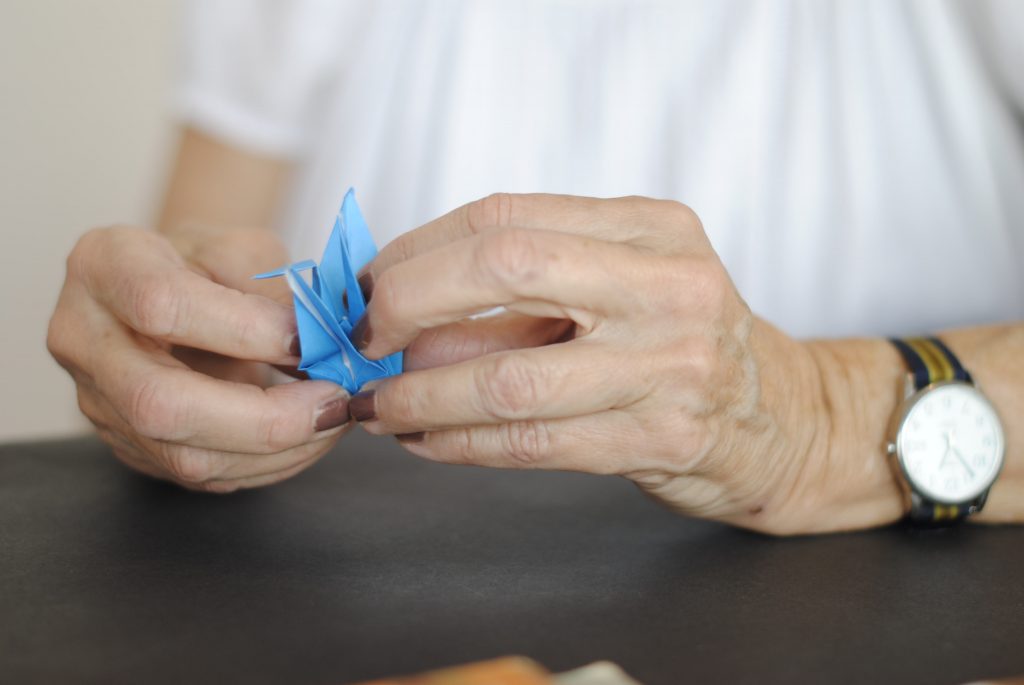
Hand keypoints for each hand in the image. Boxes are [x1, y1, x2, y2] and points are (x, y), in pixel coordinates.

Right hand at [47, 225, 351, 491]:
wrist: (171, 286)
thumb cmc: (210, 261)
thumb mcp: (244, 249)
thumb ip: (276, 292)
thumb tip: (325, 348)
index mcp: (104, 266)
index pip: (161, 306)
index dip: (245, 330)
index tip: (310, 340)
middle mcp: (84, 340)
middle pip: (160, 404)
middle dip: (265, 417)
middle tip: (334, 403)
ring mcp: (100, 402)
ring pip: (185, 456)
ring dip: (280, 450)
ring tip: (335, 420)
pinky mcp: (132, 446)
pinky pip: (205, 475)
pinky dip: (272, 463)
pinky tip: (311, 438)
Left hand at [349, 194, 905, 533]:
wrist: (782, 419)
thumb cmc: (680, 342)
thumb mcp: (622, 284)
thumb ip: (526, 287)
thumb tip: (397, 311)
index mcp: (653, 227)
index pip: (507, 216)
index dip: (418, 249)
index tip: (366, 284)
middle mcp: (670, 284)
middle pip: (506, 265)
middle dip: (407, 302)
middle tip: (360, 338)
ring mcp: (674, 364)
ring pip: (509, 376)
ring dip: (420, 394)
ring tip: (376, 404)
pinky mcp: (665, 439)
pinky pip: (533, 442)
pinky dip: (461, 443)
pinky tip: (424, 440)